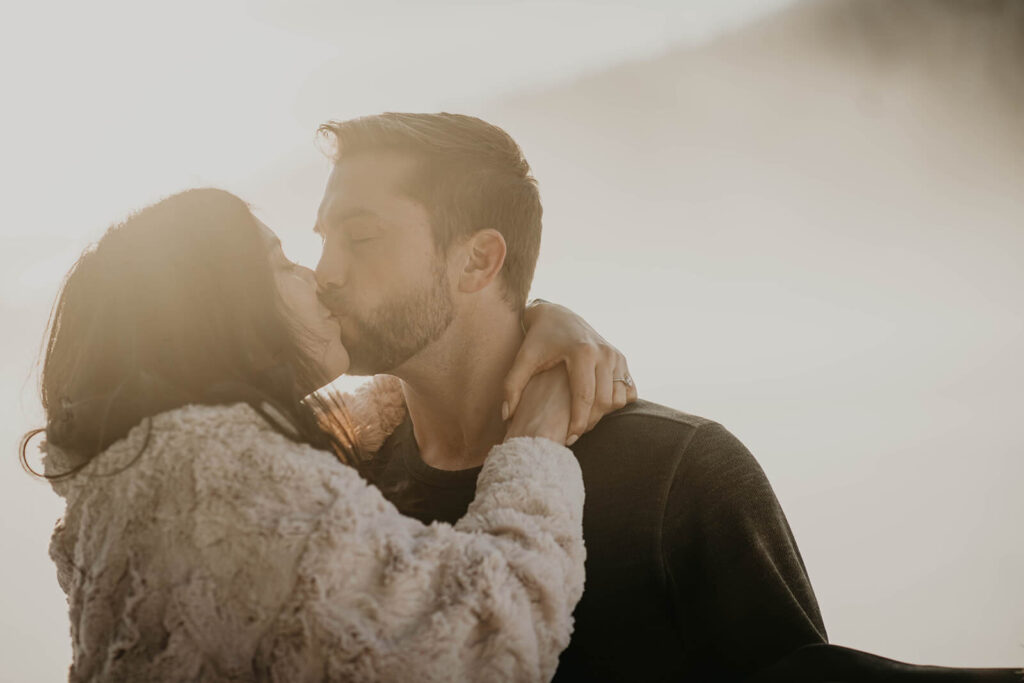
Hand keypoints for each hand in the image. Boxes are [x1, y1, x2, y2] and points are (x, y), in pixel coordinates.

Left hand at [503, 300, 637, 444]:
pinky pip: (628, 389)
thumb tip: (506, 416)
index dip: (578, 423)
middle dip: (590, 422)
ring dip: (604, 414)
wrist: (558, 315)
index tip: (568, 439)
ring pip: (618, 397)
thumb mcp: (523, 359)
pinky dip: (617, 402)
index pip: (585, 397)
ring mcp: (615, 355)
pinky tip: (597, 407)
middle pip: (604, 401)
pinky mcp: (621, 358)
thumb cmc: (538, 340)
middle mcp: (603, 352)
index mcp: (581, 352)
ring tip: (583, 421)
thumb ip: (511, 386)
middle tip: (574, 433)